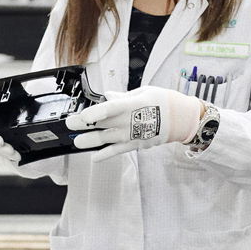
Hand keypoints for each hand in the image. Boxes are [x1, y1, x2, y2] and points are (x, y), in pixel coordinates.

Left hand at [66, 87, 203, 162]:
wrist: (181, 118)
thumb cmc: (163, 101)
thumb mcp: (143, 92)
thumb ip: (122, 96)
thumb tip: (107, 96)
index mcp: (130, 104)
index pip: (107, 109)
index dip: (92, 113)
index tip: (80, 116)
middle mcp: (128, 121)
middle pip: (101, 124)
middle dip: (83, 125)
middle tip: (70, 124)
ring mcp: (131, 135)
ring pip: (105, 139)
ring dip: (89, 141)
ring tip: (77, 142)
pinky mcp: (135, 144)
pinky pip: (117, 151)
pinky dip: (105, 155)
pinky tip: (94, 157)